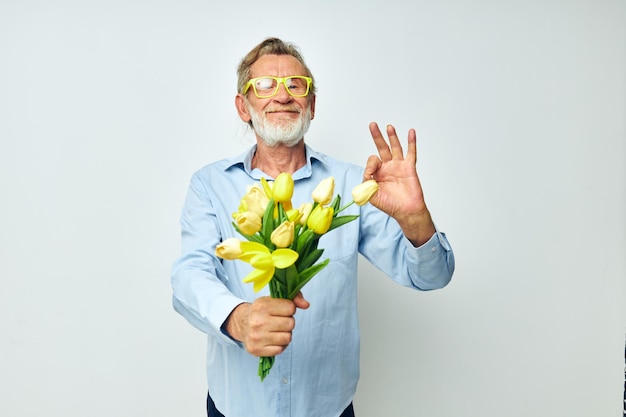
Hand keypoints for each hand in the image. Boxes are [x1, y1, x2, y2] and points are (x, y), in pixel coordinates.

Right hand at [225, 293, 309, 356]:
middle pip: (290, 324)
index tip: (283, 310)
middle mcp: (257, 321)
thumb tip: (306, 304)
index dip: (290, 309)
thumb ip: (293, 297)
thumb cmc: (261, 311)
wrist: (241, 323)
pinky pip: (280, 349)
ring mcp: (256, 337)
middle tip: (279, 321)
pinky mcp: (256, 350)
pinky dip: (279, 345)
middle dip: (288, 322)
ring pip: (287, 338)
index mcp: (261, 306)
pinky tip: (272, 339)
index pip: (290, 308)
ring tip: (276, 330)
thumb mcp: (273, 299)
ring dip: (285, 334)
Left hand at [364, 122, 435, 245]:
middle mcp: (387, 168)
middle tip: (372, 125)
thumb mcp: (371, 195)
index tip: (372, 174)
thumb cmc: (389, 205)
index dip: (371, 164)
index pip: (371, 161)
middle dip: (376, 136)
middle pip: (381, 148)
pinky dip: (411, 142)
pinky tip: (411, 132)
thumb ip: (366, 182)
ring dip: (392, 136)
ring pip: (395, 147)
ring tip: (388, 127)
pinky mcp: (409, 167)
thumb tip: (367, 172)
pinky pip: (411, 152)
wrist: (406, 211)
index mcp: (377, 174)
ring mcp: (399, 166)